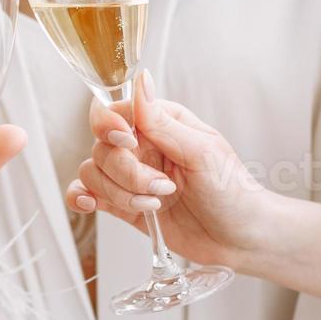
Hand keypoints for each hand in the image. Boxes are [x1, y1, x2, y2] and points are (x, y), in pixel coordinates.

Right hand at [64, 72, 273, 269]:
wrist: (239, 239)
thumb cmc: (232, 192)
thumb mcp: (202, 152)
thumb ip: (163, 122)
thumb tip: (141, 80)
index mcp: (162, 124)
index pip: (116, 112)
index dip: (111, 126)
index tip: (126, 141)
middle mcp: (142, 147)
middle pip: (102, 148)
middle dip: (127, 173)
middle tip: (162, 188)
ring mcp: (131, 177)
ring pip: (93, 172)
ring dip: (119, 193)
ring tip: (154, 205)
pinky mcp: (123, 204)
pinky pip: (87, 193)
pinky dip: (81, 197)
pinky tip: (92, 204)